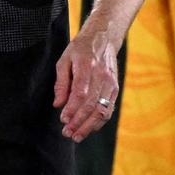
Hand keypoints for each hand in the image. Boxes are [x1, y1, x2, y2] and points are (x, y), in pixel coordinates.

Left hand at [52, 28, 119, 142]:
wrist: (103, 39)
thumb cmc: (80, 50)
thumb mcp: (64, 60)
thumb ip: (61, 83)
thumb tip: (58, 104)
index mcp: (86, 67)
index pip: (81, 93)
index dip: (72, 109)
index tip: (63, 120)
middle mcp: (101, 77)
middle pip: (92, 105)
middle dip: (79, 122)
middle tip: (67, 133)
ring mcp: (111, 84)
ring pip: (102, 110)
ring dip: (89, 126)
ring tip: (76, 136)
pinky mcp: (115, 89)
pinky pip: (109, 109)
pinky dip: (99, 122)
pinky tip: (89, 128)